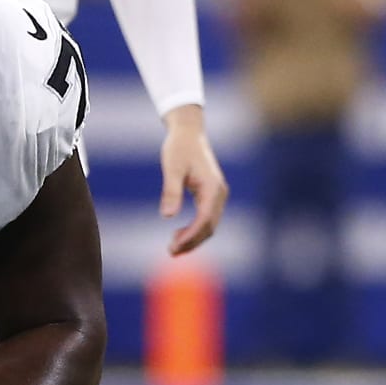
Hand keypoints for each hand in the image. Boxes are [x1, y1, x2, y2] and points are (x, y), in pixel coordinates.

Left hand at [159, 107, 229, 255]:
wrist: (188, 132)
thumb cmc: (178, 147)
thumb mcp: (172, 168)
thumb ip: (171, 191)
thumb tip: (167, 216)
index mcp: (212, 188)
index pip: (204, 220)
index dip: (190, 236)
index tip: (173, 246)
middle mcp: (219, 193)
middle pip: (209, 227)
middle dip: (191, 242)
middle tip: (171, 252)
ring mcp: (217, 195)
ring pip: (209, 225)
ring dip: (193, 239)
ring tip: (173, 248)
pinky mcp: (211, 195)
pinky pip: (206, 218)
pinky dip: (194, 230)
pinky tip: (179, 234)